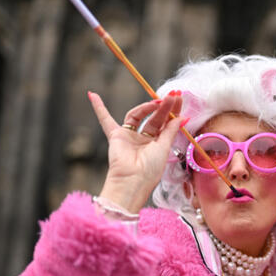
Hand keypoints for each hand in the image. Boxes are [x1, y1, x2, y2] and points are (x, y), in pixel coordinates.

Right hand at [89, 91, 184, 211]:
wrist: (132, 181)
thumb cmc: (150, 169)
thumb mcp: (164, 147)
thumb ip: (171, 130)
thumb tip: (183, 117)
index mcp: (158, 143)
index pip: (166, 122)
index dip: (173, 110)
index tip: (179, 97)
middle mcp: (144, 139)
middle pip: (155, 117)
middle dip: (164, 106)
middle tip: (173, 95)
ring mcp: (130, 136)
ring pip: (138, 115)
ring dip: (148, 106)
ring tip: (159, 101)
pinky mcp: (116, 136)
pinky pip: (106, 120)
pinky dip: (99, 108)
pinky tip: (92, 95)